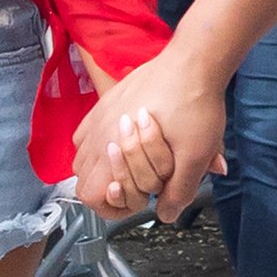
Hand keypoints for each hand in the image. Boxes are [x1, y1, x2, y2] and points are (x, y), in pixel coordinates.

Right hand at [72, 49, 227, 221]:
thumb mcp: (195, 156)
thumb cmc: (193, 103)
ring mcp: (100, 114)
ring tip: (129, 166)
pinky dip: (97, 143)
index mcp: (115, 149)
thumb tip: (167, 214)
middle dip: (109, 188)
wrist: (193, 62)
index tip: (134, 202)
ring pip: (82, 155)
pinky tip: (119, 142)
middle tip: (136, 186)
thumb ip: (179, 191)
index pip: (89, 195)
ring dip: (101, 167)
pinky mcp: (107, 100)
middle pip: (82, 178)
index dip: (112, 207)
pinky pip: (86, 131)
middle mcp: (99, 132)